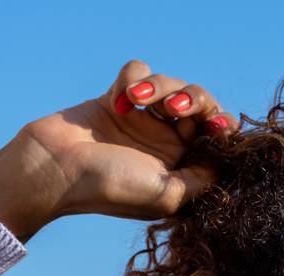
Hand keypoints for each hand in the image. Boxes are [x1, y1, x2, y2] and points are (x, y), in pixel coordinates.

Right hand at [0, 59, 235, 242]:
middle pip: (200, 105)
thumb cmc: (110, 187)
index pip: (216, 138)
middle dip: (195, 100)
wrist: (56, 169)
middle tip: (177, 108)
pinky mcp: (117, 98)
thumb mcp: (168, 195)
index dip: (222, 126)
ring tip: (141, 99)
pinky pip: (139, 72)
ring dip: (162, 86)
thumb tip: (227, 162)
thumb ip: (204, 179)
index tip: (217, 126)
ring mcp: (141, 120)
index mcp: (180, 168)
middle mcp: (165, 143)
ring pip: (171, 84)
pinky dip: (133, 80)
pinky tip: (119, 102)